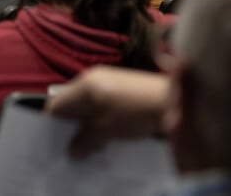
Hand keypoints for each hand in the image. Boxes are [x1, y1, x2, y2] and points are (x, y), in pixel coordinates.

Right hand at [45, 66, 169, 157]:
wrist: (176, 101)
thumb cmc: (137, 112)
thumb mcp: (108, 130)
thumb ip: (86, 139)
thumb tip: (72, 151)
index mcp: (84, 85)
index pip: (57, 103)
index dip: (54, 123)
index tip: (57, 142)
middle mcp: (93, 79)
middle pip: (72, 104)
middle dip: (73, 126)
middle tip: (78, 147)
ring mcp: (109, 81)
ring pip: (88, 106)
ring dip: (89, 124)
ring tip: (97, 144)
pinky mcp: (123, 87)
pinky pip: (103, 104)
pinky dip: (103, 119)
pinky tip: (112, 134)